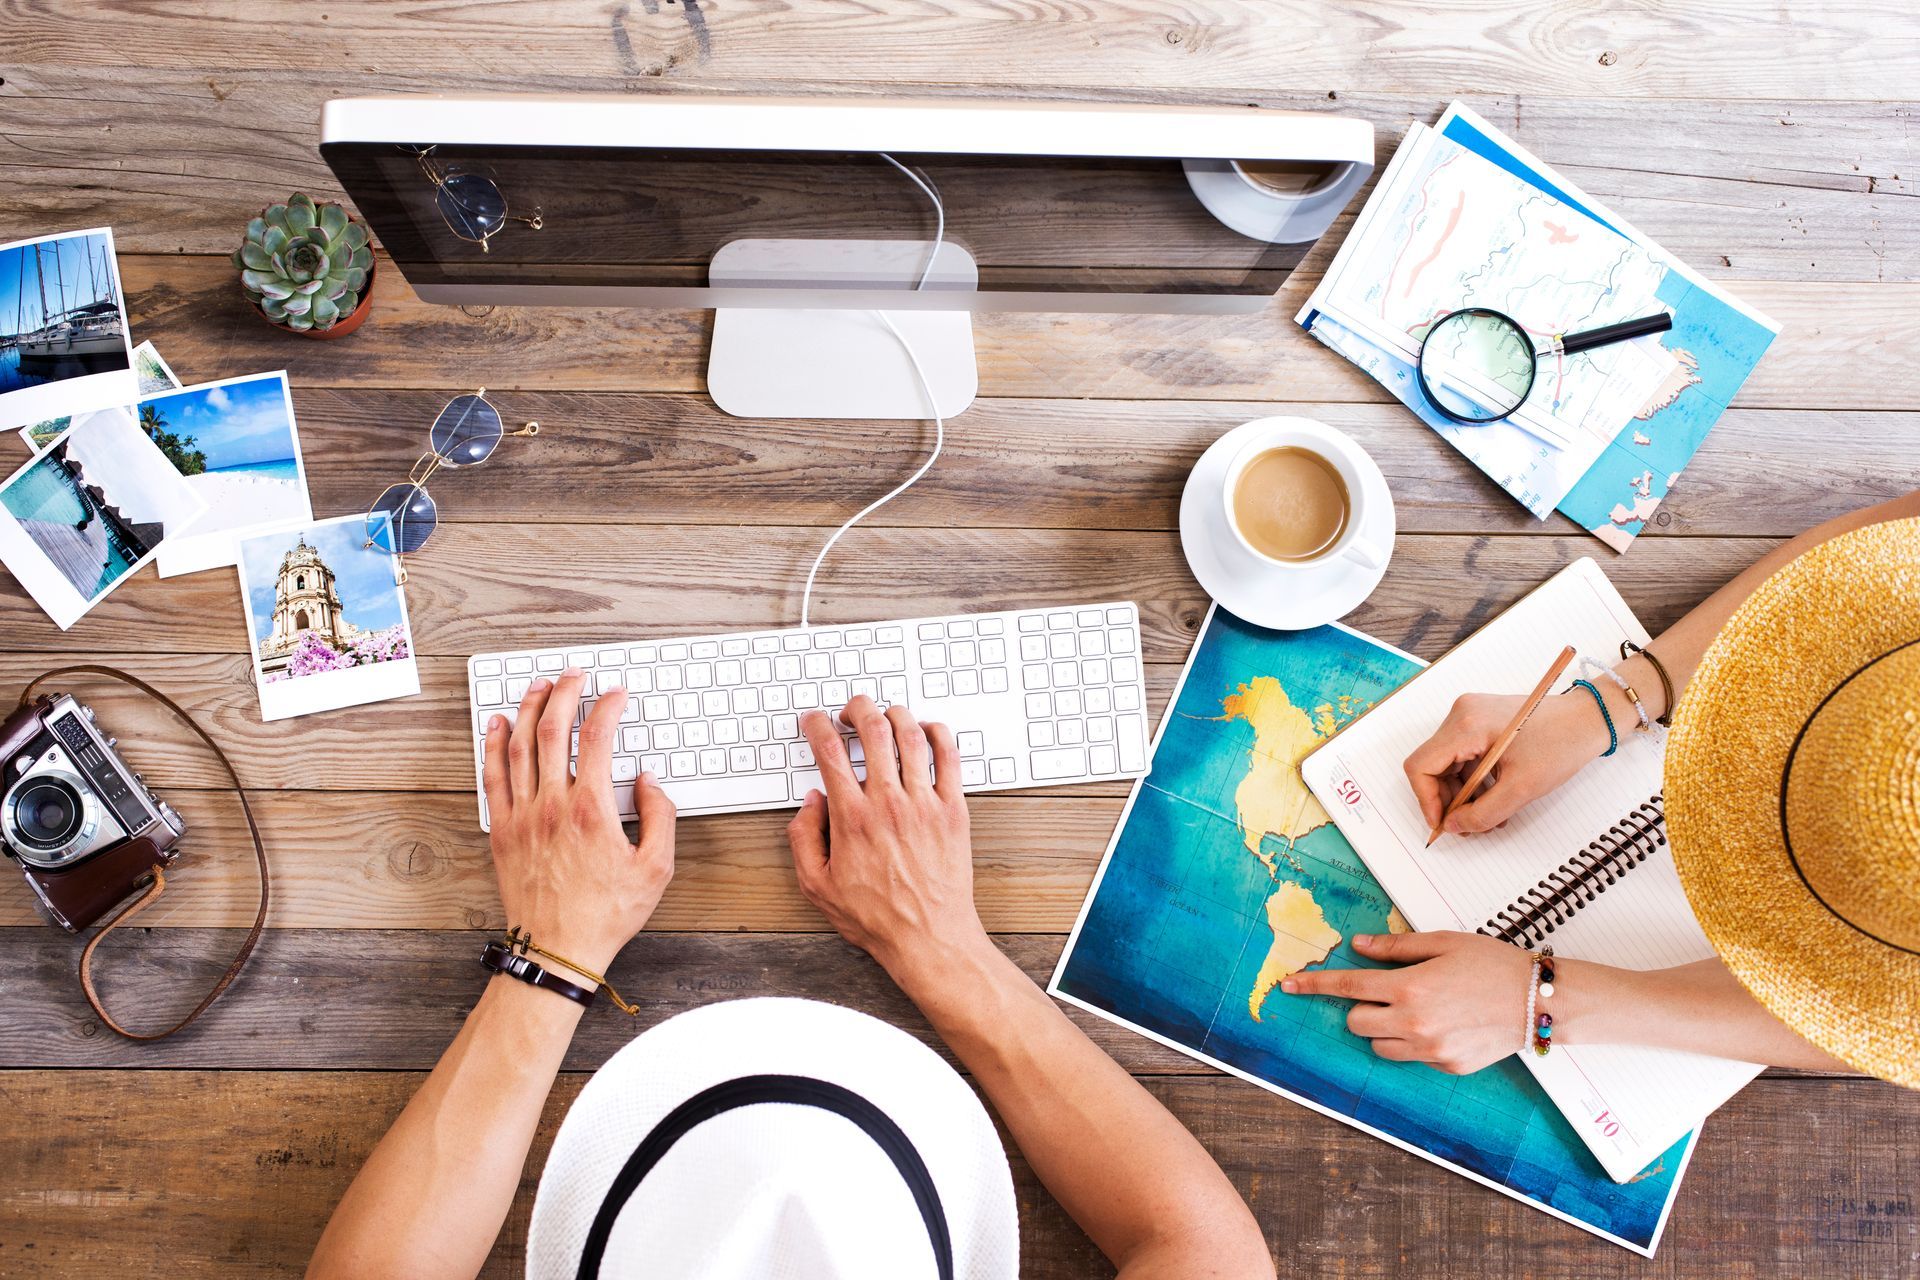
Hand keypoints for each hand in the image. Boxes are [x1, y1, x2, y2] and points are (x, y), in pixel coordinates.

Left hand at [481, 669, 675, 976]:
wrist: (557, 950)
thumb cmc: (605, 914)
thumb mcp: (656, 869)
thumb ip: (659, 816)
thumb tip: (646, 783)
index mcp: (591, 810)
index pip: (597, 738)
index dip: (608, 706)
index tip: (616, 695)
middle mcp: (552, 805)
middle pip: (553, 729)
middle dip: (565, 692)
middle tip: (575, 676)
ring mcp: (523, 816)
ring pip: (520, 745)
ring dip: (531, 708)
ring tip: (540, 686)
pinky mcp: (503, 831)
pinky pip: (493, 776)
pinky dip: (494, 744)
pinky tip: (499, 725)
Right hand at [786, 696, 989, 986]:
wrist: (929, 937)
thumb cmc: (877, 917)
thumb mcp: (817, 886)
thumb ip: (804, 838)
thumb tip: (810, 802)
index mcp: (852, 818)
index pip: (829, 752)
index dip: (817, 726)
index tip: (814, 721)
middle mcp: (888, 803)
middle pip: (872, 729)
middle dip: (857, 708)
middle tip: (850, 711)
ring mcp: (924, 803)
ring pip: (911, 735)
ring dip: (895, 714)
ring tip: (885, 716)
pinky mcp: (953, 810)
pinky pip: (949, 757)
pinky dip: (937, 733)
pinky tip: (926, 731)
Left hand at [1282, 932, 1532, 1073]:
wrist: (1537, 1001)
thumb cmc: (1491, 964)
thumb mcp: (1442, 942)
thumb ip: (1396, 948)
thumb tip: (1358, 947)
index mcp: (1410, 987)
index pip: (1347, 988)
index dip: (1314, 986)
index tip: (1289, 986)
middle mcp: (1415, 1023)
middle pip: (1356, 1023)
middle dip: (1362, 1008)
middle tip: (1388, 993)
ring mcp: (1430, 1049)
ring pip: (1379, 1046)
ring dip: (1385, 1029)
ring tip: (1418, 1009)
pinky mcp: (1447, 1066)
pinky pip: (1412, 1058)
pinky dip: (1415, 1043)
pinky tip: (1443, 1025)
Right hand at [1403, 690, 1610, 834]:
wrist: (1588, 719)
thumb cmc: (1562, 744)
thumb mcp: (1522, 788)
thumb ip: (1483, 813)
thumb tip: (1453, 826)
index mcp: (1466, 725)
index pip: (1421, 766)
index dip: (1426, 800)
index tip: (1443, 824)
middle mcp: (1461, 714)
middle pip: (1432, 765)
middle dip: (1447, 800)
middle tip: (1468, 825)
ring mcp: (1469, 715)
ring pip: (1446, 763)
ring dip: (1461, 794)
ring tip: (1487, 815)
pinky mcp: (1480, 721)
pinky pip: (1462, 755)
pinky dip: (1472, 780)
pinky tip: (1493, 797)